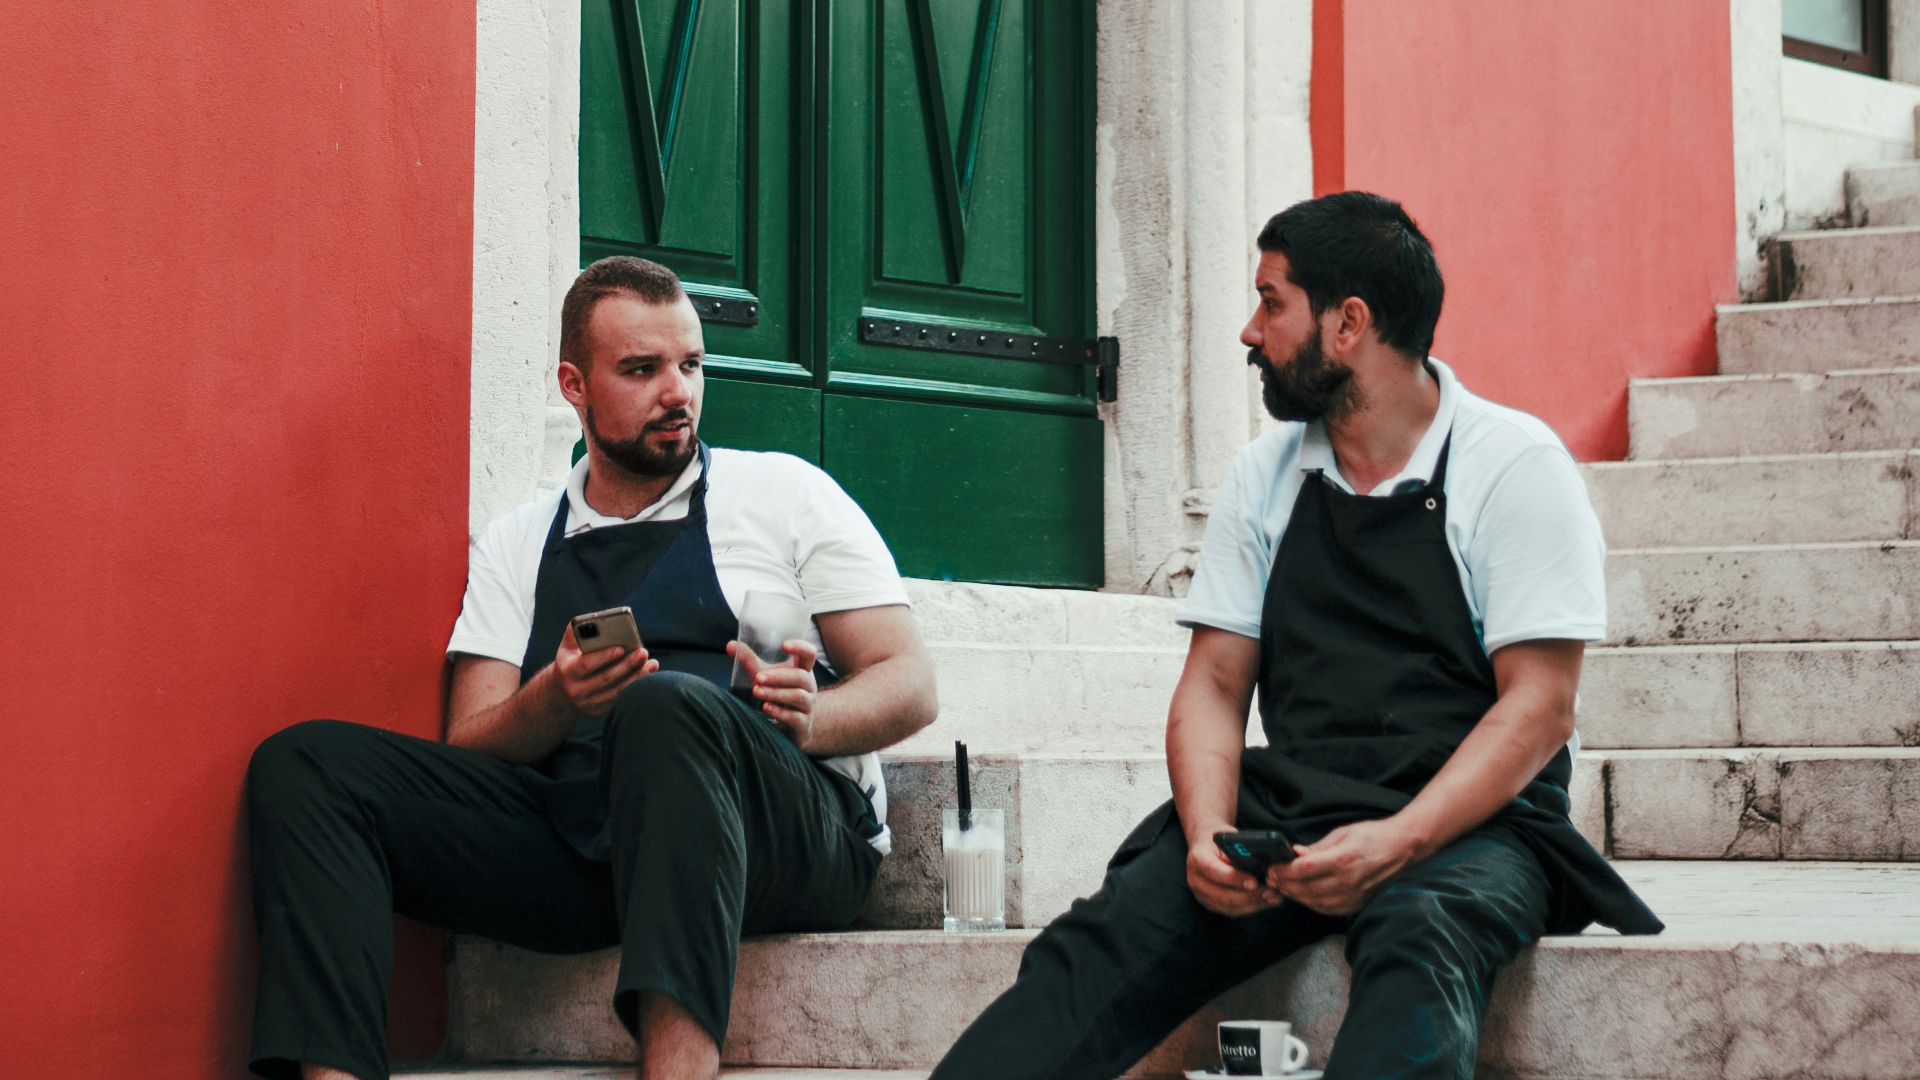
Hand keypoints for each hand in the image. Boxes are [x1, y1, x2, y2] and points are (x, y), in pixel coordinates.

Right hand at [546, 623, 655, 717]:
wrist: (561, 693)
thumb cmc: (570, 662)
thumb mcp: (567, 648)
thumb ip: (576, 632)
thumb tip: (592, 619)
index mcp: (567, 672)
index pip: (586, 664)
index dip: (603, 656)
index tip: (621, 647)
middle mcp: (576, 690)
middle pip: (606, 678)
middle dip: (627, 665)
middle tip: (643, 652)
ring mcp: (589, 704)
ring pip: (616, 691)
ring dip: (636, 677)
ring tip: (651, 663)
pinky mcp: (600, 711)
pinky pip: (621, 699)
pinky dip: (635, 687)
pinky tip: (648, 675)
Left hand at [727, 637, 819, 746]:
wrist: (793, 724)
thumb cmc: (779, 692)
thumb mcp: (765, 674)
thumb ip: (749, 660)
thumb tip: (730, 645)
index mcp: (803, 669)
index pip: (809, 654)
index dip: (800, 647)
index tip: (784, 645)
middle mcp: (810, 686)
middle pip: (801, 677)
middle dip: (778, 677)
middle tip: (758, 678)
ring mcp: (809, 705)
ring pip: (798, 696)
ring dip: (776, 693)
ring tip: (757, 691)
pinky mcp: (804, 723)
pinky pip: (794, 717)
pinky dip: (779, 712)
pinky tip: (765, 708)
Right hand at [1184, 821, 1282, 917]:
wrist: (1204, 846)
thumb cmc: (1219, 841)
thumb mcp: (1227, 838)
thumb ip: (1238, 851)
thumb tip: (1259, 865)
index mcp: (1197, 859)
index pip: (1214, 871)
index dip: (1234, 878)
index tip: (1254, 882)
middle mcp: (1196, 880)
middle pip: (1223, 895)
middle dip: (1250, 895)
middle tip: (1270, 891)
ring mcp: (1202, 895)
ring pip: (1229, 906)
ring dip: (1254, 904)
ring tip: (1273, 897)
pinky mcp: (1211, 904)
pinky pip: (1232, 911)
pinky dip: (1251, 908)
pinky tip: (1266, 902)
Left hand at [1266, 818, 1417, 915]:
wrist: (1403, 848)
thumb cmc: (1372, 836)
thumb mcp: (1342, 833)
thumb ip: (1317, 847)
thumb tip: (1295, 854)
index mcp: (1341, 860)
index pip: (1302, 870)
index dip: (1283, 871)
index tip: (1272, 868)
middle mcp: (1346, 881)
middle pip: (1305, 889)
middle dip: (1285, 885)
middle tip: (1273, 879)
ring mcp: (1353, 895)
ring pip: (1314, 902)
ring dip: (1296, 896)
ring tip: (1285, 887)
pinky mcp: (1357, 904)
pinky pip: (1328, 909)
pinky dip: (1313, 904)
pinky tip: (1305, 896)